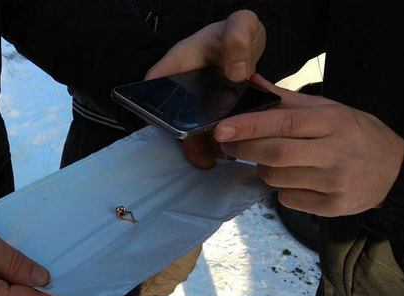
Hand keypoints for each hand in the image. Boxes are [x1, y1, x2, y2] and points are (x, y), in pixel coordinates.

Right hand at [145, 10, 266, 168]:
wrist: (250, 43)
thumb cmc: (239, 30)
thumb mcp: (240, 25)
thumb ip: (237, 40)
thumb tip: (237, 72)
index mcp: (180, 62)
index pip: (155, 85)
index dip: (154, 106)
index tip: (166, 126)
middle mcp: (182, 86)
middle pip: (172, 115)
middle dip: (183, 138)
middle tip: (197, 156)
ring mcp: (196, 103)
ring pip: (190, 128)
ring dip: (199, 146)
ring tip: (210, 161)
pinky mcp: (212, 113)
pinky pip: (207, 131)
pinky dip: (214, 144)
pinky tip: (225, 155)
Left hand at [213, 75, 403, 216]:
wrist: (394, 169)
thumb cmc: (353, 134)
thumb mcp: (328, 110)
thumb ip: (287, 99)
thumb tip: (251, 82)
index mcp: (333, 121)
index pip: (283, 122)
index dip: (248, 126)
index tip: (221, 129)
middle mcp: (336, 151)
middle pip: (275, 154)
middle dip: (245, 150)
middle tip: (230, 146)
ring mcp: (335, 182)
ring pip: (277, 179)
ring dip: (264, 170)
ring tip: (273, 162)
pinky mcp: (334, 206)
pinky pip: (288, 199)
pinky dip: (281, 190)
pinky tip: (295, 180)